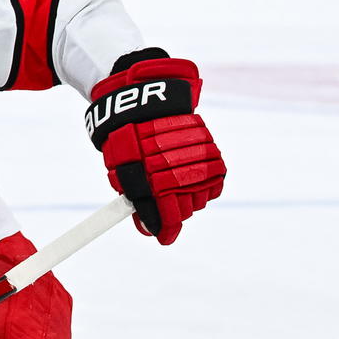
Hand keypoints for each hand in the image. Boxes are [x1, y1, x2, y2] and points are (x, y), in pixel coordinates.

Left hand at [86, 52, 225, 245]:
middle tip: (163, 205)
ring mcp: (199, 160)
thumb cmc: (129, 139)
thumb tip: (149, 229)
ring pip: (201, 196)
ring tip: (173, 183)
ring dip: (189, 197)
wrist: (145, 100)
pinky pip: (215, 181)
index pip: (169, 216)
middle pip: (186, 209)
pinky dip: (205, 184)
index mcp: (155, 178)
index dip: (167, 230)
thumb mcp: (124, 170)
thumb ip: (138, 201)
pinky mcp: (211, 149)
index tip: (164, 238)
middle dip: (174, 212)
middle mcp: (181, 170)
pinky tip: (191, 178)